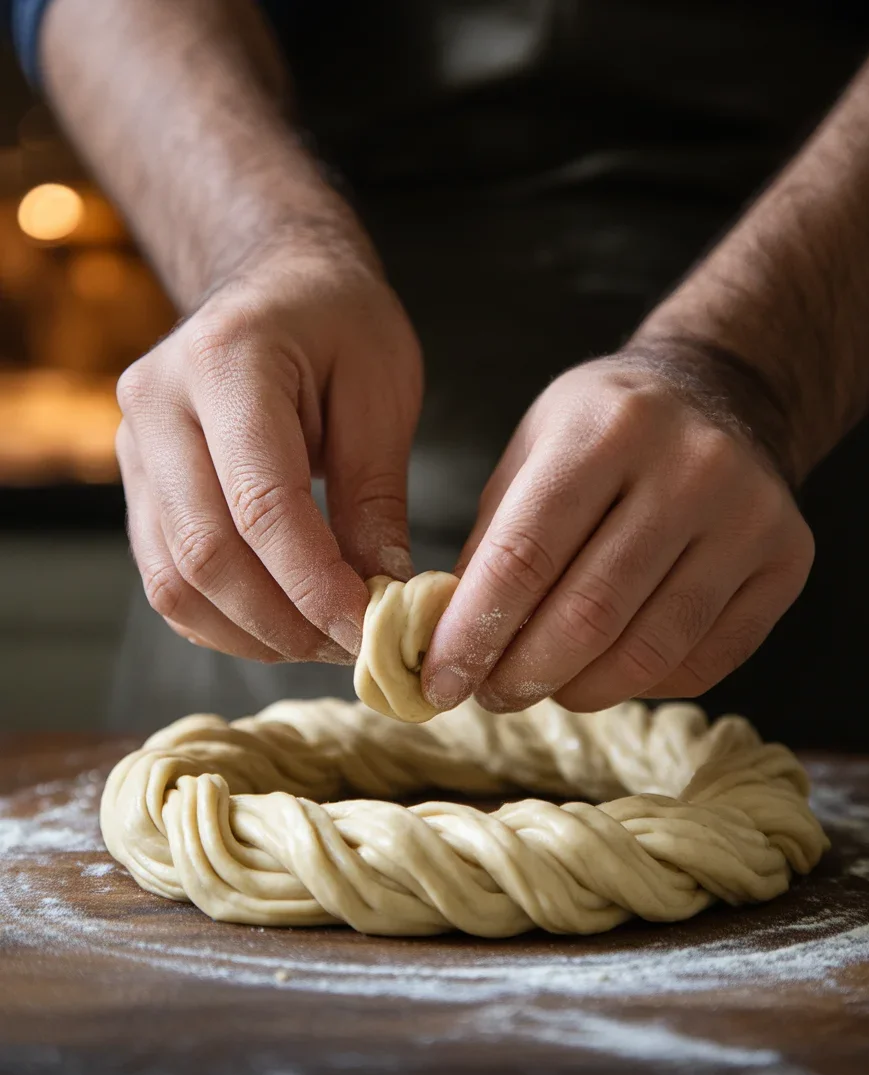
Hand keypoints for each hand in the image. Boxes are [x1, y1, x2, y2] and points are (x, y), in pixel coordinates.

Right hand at [116, 238, 421, 662]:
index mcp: (226, 363)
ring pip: (174, 579)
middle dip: (284, 622)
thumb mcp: (382, 388)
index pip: (261, 505)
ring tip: (320, 641)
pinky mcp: (139, 483)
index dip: (315, 585)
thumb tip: (383, 593)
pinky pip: (166, 576)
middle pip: (205, 554)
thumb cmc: (338, 321)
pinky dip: (222, 619)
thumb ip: (376, 493)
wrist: (273, 281)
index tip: (368, 631)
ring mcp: (135, 447)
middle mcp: (158, 406)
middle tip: (351, 648)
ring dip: (250, 633)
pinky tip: (278, 624)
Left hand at [423, 350, 813, 711]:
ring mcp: (748, 517)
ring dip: (581, 689)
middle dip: (524, 674)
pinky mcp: (786, 562)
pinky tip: (611, 669)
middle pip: (589, 613)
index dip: (473, 633)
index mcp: (607, 429)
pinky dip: (642, 685)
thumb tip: (454, 642)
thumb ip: (493, 541)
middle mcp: (690, 468)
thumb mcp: (532, 450)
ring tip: (548, 686)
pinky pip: (704, 662)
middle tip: (491, 695)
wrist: (719, 395)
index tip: (440, 681)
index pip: (525, 555)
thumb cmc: (605, 430)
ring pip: (649, 650)